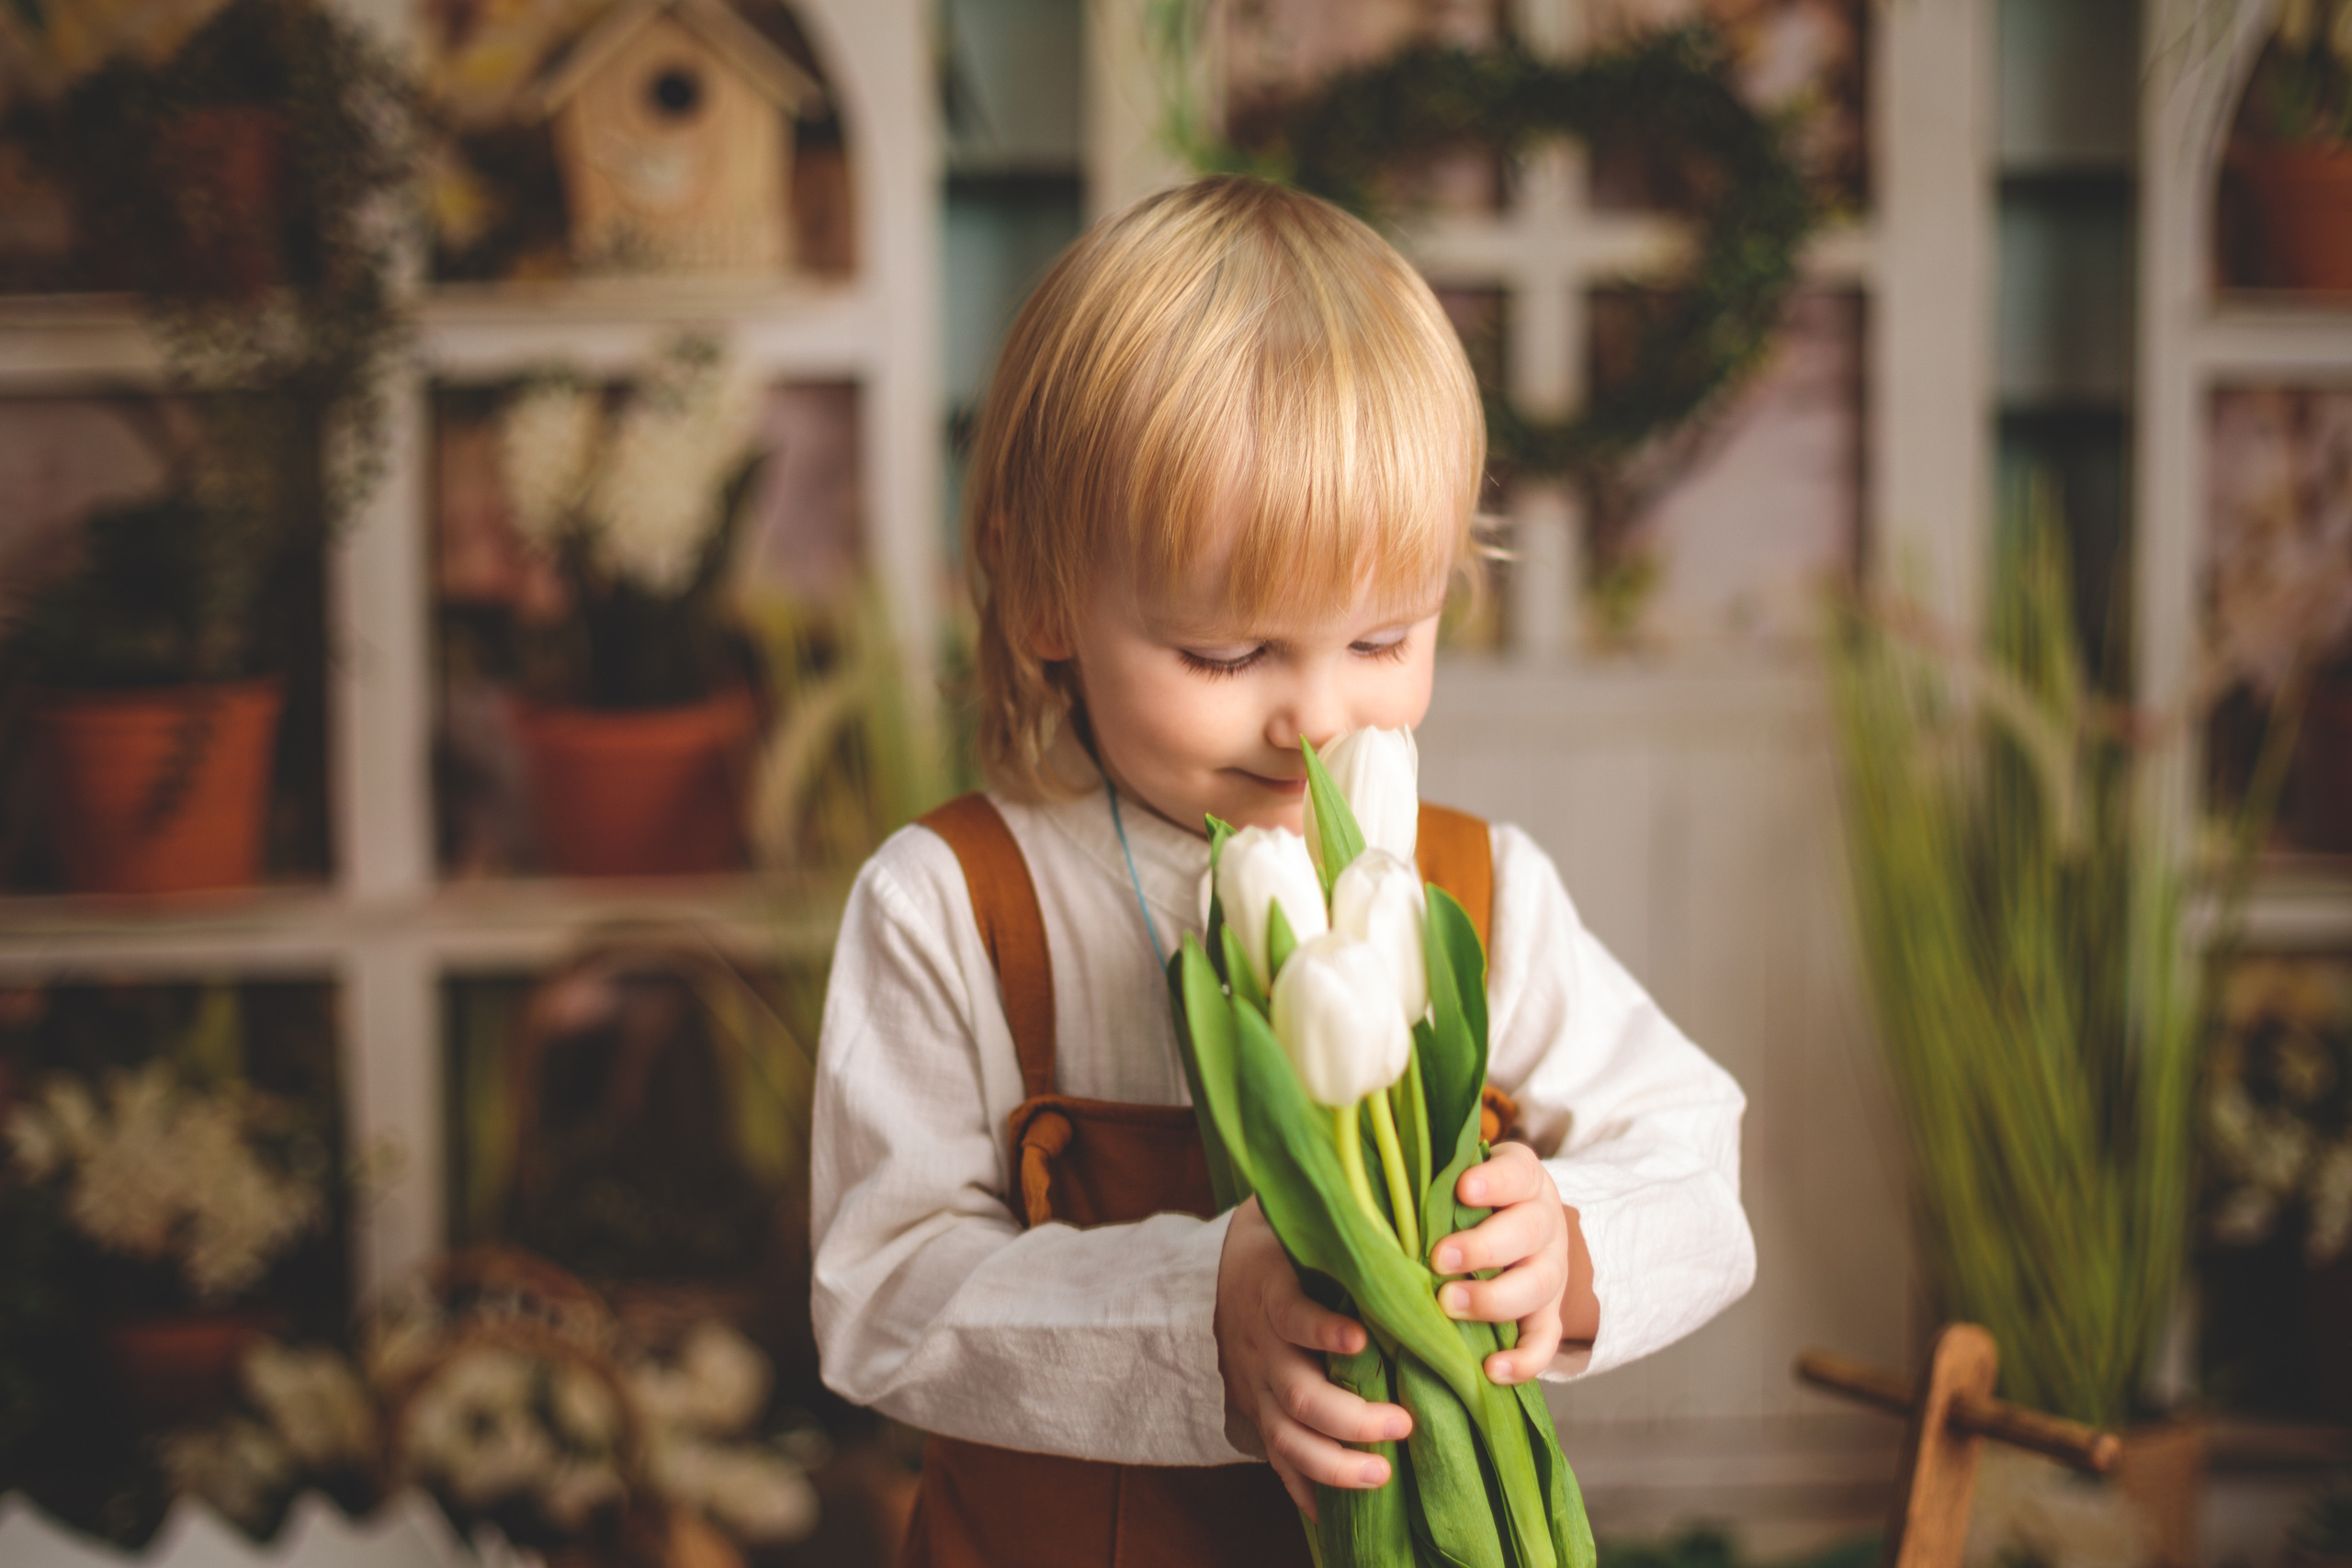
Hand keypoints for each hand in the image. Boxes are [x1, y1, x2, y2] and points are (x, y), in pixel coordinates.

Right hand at [1215, 1196, 1413, 1516]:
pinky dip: (1303, 1488)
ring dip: (1334, 1462)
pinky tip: (1332, 1514)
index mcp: (1271, 1290)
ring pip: (1286, 1436)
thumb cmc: (1289, 1240)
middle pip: (1297, 1390)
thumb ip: (1346, 1219)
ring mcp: (1255, 1384)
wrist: (1227, 1267)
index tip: (1362, 1337)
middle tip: (1403, 1423)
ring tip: (1382, 1474)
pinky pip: (1275, 1459)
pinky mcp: (1256, 1411)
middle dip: (1350, 1415)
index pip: (1292, 1312)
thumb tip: (1405, 1193)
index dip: (1323, 1328)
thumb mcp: (1305, 1220)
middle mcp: (1258, 1344)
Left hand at [1428, 1141, 1596, 1384]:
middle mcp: (1545, 1223)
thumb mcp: (1458, 1177)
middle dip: (1484, 1247)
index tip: (1462, 1189)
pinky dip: (1523, 1359)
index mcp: (1524, 1181)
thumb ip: (1430, 1179)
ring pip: (1538, 1285)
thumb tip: (1368, 1181)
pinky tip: (1491, 1370)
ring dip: (1493, 1298)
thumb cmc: (1467, 1201)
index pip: (1517, 1173)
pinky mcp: (1549, 1313)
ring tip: (1449, 1305)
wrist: (1516, 1230)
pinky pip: (1546, 1340)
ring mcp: (1550, 1271)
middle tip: (1439, 1259)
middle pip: (1529, 1231)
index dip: (1495, 1182)